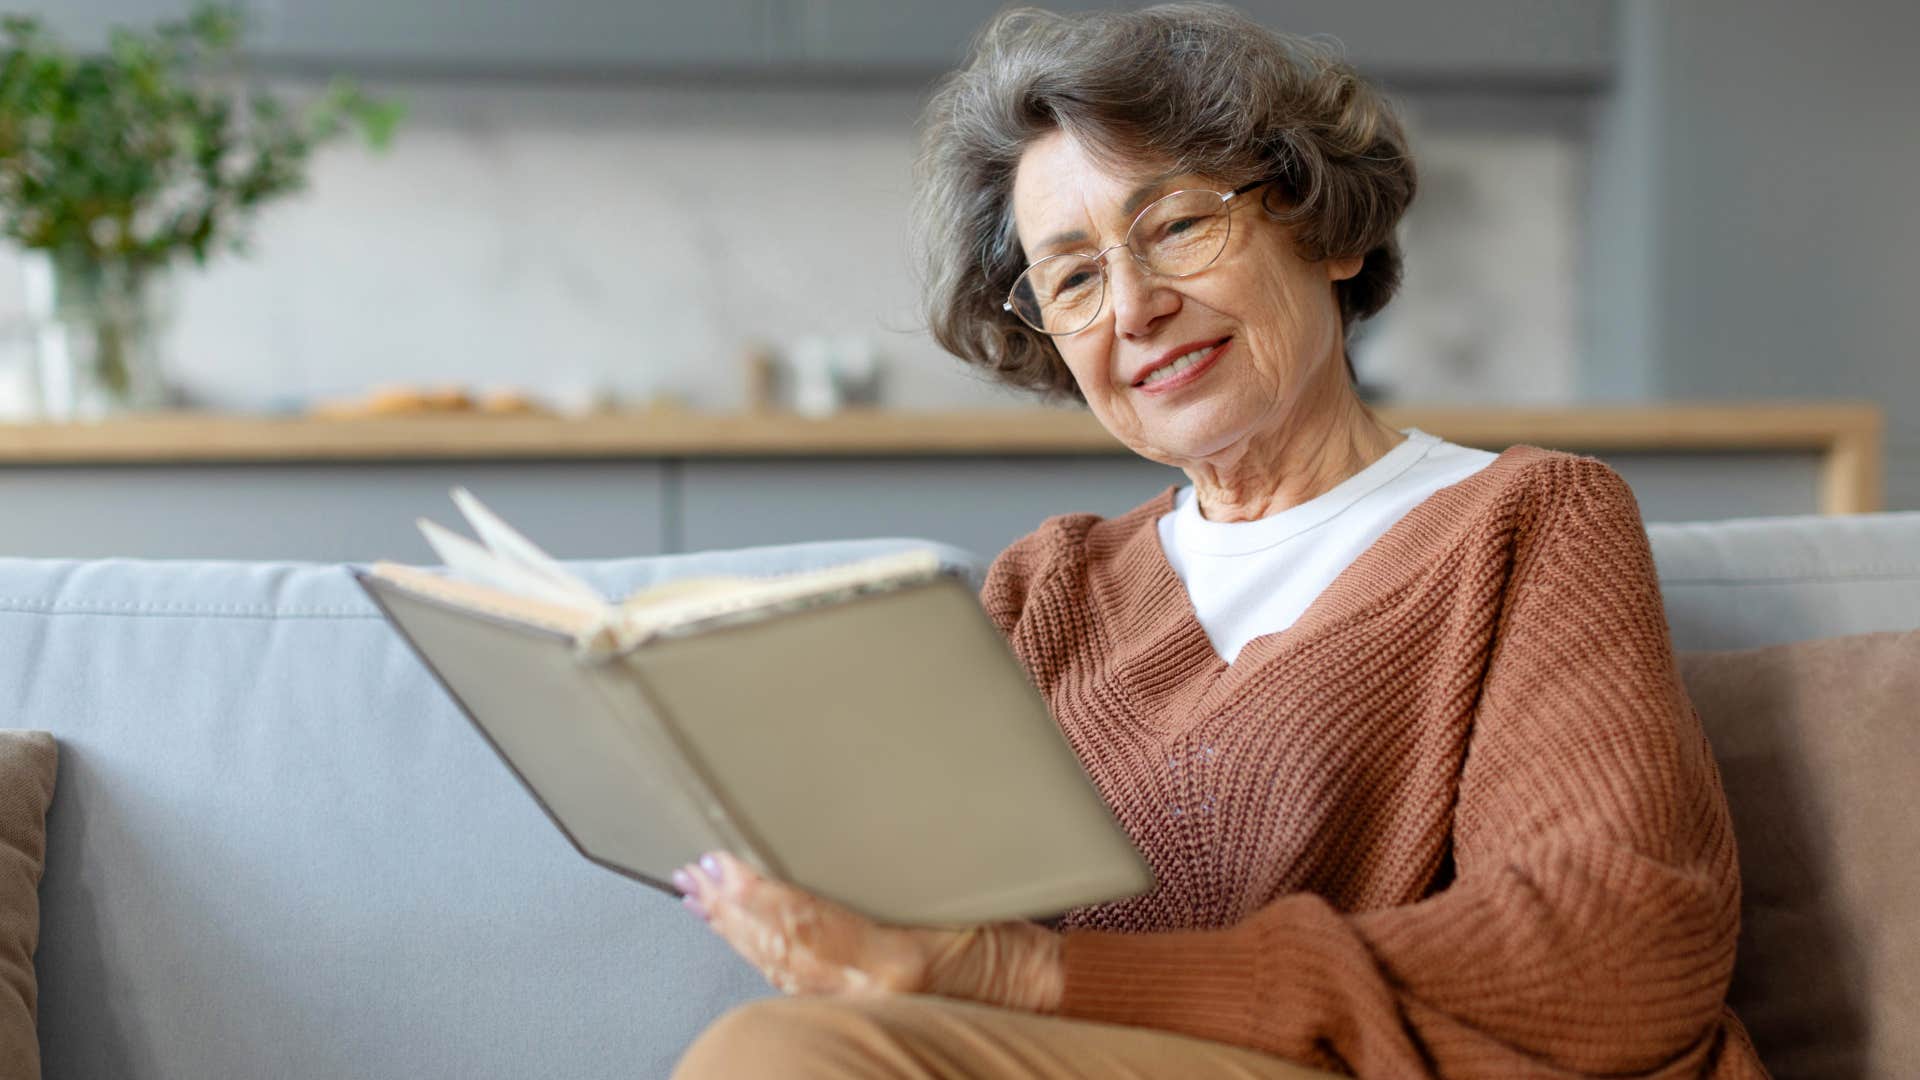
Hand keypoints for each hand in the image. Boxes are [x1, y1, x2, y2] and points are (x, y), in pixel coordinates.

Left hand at [675, 851, 1063, 1011]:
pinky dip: (763, 959)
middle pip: (782, 949)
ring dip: (737, 931)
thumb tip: (837, 844)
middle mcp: (873, 994)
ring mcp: (865, 1012)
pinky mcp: (864, 1015)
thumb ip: (899, 880)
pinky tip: (746, 938)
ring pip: (781, 971)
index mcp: (899, 960)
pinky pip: (798, 989)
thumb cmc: (1016, 948)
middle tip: (697, 871)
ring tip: (703, 897)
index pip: (807, 922)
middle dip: (732, 910)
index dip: (757, 893)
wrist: (1047, 999)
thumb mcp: (967, 898)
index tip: (724, 863)